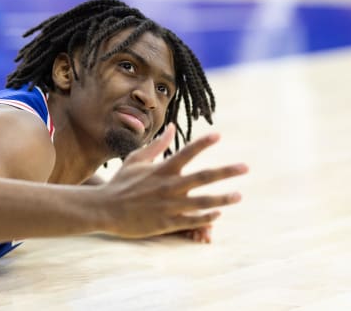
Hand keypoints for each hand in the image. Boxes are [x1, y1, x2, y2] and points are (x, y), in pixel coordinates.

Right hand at [98, 124, 247, 239]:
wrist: (105, 209)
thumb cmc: (120, 183)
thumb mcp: (135, 160)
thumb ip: (157, 145)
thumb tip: (172, 128)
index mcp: (162, 169)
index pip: (187, 152)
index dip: (204, 143)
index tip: (218, 135)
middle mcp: (169, 186)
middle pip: (204, 177)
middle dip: (227, 171)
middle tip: (246, 167)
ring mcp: (169, 205)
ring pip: (203, 201)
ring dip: (223, 198)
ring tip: (239, 195)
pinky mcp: (167, 222)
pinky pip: (192, 220)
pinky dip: (207, 217)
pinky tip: (218, 214)